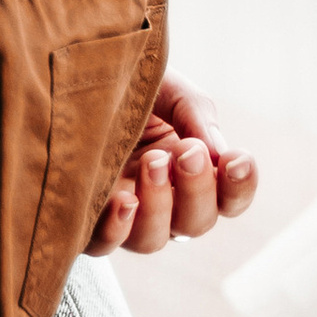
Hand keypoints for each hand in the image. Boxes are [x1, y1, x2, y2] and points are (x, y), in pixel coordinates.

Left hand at [85, 77, 256, 255]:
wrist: (75, 72)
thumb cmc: (130, 84)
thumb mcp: (171, 90)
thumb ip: (197, 116)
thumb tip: (218, 155)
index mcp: (193, 171)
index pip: (230, 198)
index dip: (241, 186)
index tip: (236, 159)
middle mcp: (164, 201)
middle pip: (197, 222)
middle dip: (198, 188)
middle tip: (187, 151)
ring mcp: (125, 214)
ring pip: (153, 240)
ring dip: (159, 206)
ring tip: (152, 161)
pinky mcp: (85, 219)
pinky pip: (103, 244)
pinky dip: (115, 229)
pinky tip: (123, 200)